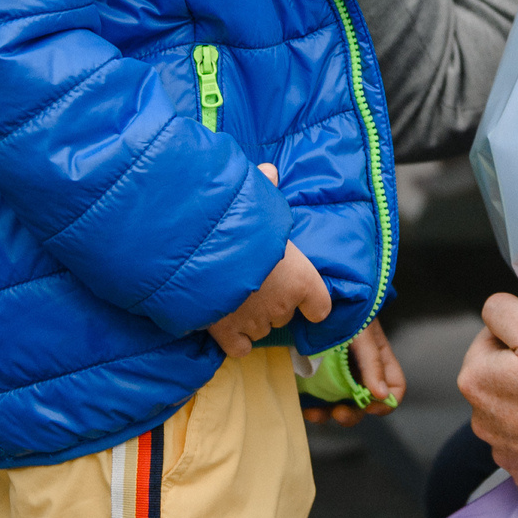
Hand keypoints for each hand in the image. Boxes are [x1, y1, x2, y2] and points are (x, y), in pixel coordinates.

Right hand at [205, 164, 332, 356]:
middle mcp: (282, 304)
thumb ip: (265, 190)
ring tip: (236, 297)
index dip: (312, 303)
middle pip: (286, 316)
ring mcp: (254, 322)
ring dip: (253, 318)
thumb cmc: (232, 224)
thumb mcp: (255, 201)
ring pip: (262, 330)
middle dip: (274, 303)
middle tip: (256, 281)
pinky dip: (235, 340)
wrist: (197, 252)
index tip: (305, 299)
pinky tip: (226, 324)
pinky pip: (240, 348)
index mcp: (301, 277)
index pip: (321, 306)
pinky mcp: (226, 335)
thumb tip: (269, 170)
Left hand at [303, 318, 406, 427]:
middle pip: (365, 403)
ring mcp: (338, 375)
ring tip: (314, 413)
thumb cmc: (344, 308)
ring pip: (339, 405)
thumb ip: (372, 363)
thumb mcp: (362, 333)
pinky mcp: (316, 375)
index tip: (370, 405)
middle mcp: (360, 371)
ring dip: (329, 414)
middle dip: (353, 413)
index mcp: (378, 361)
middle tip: (338, 413)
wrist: (315, 292)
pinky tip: (304, 406)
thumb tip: (381, 395)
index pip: (394, 389)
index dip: (386, 402)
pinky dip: (311, 407)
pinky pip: (317, 399)